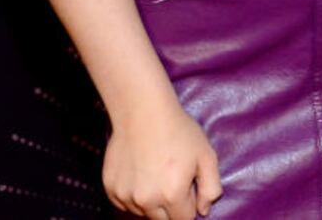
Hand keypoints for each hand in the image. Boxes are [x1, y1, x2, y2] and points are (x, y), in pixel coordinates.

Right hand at [103, 98, 222, 218]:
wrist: (143, 112)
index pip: (184, 219)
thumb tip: (203, 211)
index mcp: (173, 194)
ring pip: (143, 212)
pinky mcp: (111, 189)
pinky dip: (134, 194)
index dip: (190, 205)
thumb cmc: (179, 131)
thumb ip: (211, 187)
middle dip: (171, 206)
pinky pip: (125, 202)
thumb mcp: (206, 155)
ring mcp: (126, 196)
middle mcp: (147, 201)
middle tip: (172, 177)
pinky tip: (140, 172)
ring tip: (156, 172)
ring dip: (151, 201)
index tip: (189, 187)